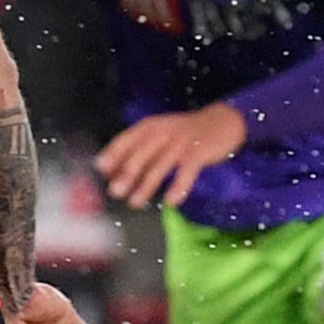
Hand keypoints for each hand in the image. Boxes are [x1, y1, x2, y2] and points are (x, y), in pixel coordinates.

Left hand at [96, 103, 248, 208]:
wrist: (222, 120)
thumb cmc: (184, 133)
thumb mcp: (159, 134)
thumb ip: (138, 150)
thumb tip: (112, 172)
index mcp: (150, 127)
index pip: (125, 140)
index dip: (112, 154)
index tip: (101, 169)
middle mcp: (163, 132)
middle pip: (140, 155)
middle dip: (126, 175)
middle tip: (115, 192)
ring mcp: (181, 142)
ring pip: (159, 166)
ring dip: (146, 186)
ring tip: (135, 203)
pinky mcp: (199, 153)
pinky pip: (186, 172)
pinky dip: (179, 186)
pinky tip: (171, 201)